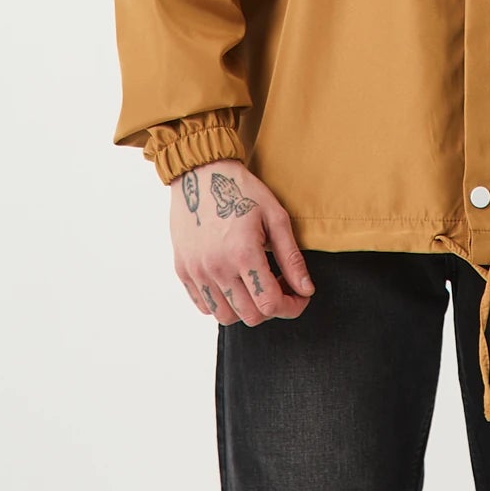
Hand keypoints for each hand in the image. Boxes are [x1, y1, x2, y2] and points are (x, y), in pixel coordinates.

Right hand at [169, 159, 315, 326]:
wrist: (200, 173)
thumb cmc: (242, 190)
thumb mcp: (275, 217)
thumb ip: (291, 258)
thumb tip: (306, 290)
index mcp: (243, 253)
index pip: (270, 304)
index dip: (292, 306)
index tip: (300, 295)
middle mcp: (216, 268)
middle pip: (250, 316)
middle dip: (272, 308)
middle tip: (280, 285)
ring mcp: (196, 272)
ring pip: (225, 317)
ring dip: (247, 309)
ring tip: (255, 284)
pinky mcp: (183, 271)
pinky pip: (204, 306)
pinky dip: (223, 304)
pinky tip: (234, 282)